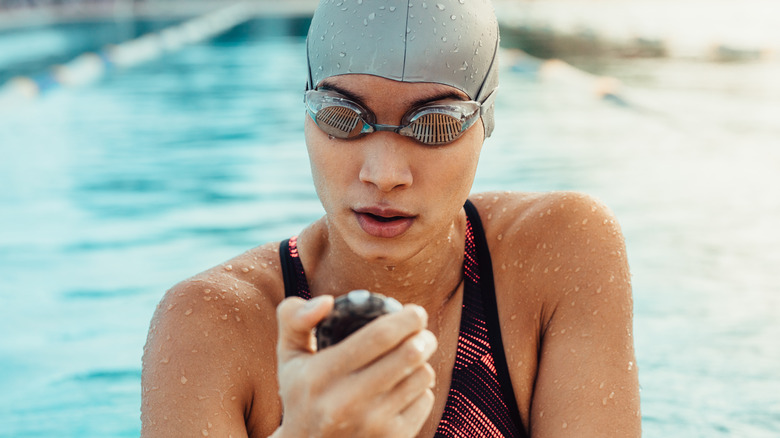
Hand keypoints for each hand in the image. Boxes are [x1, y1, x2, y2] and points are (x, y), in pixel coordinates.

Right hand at [273, 295, 436, 437]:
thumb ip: (295, 318)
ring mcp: (372, 424)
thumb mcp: (289, 356)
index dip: (405, 319)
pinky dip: (420, 390)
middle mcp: (347, 402)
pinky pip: (425, 400)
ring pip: (422, 376)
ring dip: (422, 362)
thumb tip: (327, 301)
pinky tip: (403, 389)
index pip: (378, 336)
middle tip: (422, 332)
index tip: (415, 312)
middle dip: (424, 336)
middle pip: (409, 354)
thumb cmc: (302, 394)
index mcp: (320, 375)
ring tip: (410, 360)